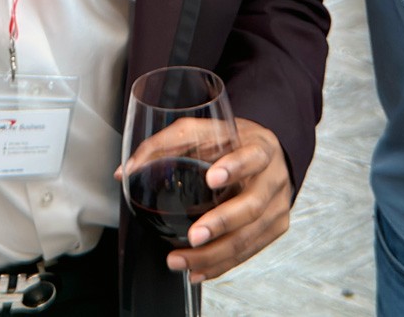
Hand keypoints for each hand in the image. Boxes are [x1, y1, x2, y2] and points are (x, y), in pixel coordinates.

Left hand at [116, 117, 291, 281]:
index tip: (213, 178)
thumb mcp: (204, 131)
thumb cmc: (233, 143)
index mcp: (260, 147)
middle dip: (222, 223)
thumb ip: (165, 144)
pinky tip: (198, 271)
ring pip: (249, 236)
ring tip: (182, 260)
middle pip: (253, 205)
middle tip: (194, 235)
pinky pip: (249, 252)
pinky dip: (222, 264)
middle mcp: (273, 178)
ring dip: (215, 253)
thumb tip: (126, 172)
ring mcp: (277, 206)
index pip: (253, 156)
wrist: (269, 157)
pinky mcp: (274, 228)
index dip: (236, 167)